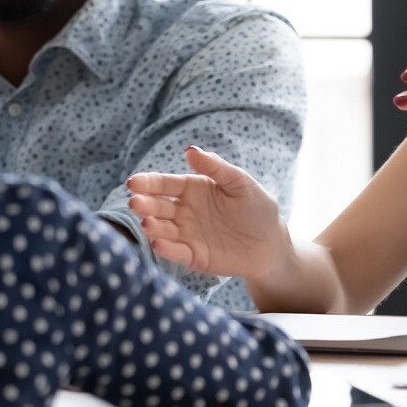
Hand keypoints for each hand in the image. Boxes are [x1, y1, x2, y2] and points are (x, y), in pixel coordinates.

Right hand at [126, 146, 290, 278]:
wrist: (272, 243)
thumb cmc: (257, 207)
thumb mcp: (240, 182)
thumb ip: (216, 167)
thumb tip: (190, 150)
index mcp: (192, 189)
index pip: (165, 184)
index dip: (148, 182)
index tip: (134, 182)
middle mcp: (184, 211)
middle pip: (158, 206)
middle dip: (144, 204)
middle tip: (135, 202)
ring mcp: (187, 234)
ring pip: (162, 229)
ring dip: (152, 226)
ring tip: (146, 223)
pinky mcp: (194, 256)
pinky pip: (177, 252)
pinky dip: (167, 249)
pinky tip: (159, 243)